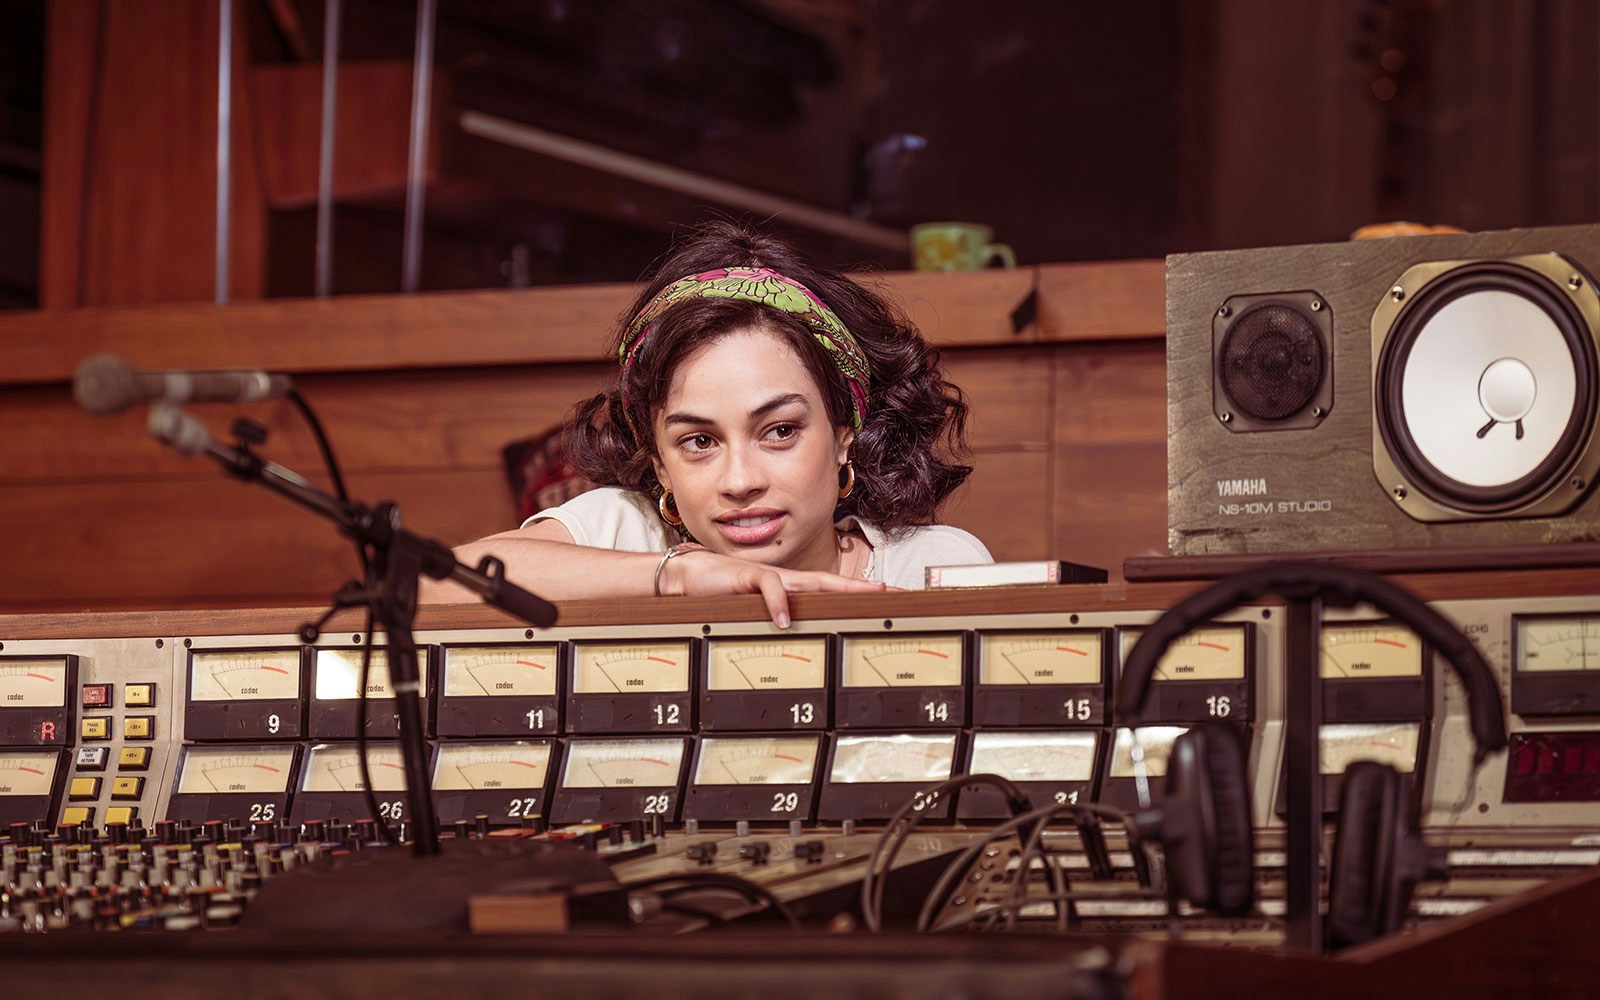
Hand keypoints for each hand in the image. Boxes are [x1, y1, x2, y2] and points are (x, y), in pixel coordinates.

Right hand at [661, 548, 884, 627]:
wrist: (690, 576)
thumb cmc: (723, 591)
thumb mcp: (755, 610)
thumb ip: (775, 618)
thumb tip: (794, 635)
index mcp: (789, 588)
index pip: (830, 589)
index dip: (857, 593)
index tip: (885, 597)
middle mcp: (786, 580)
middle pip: (831, 582)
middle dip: (862, 587)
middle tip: (891, 592)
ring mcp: (770, 577)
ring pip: (810, 579)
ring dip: (835, 589)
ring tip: (860, 598)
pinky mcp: (747, 577)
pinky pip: (768, 585)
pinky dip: (777, 602)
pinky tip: (784, 619)